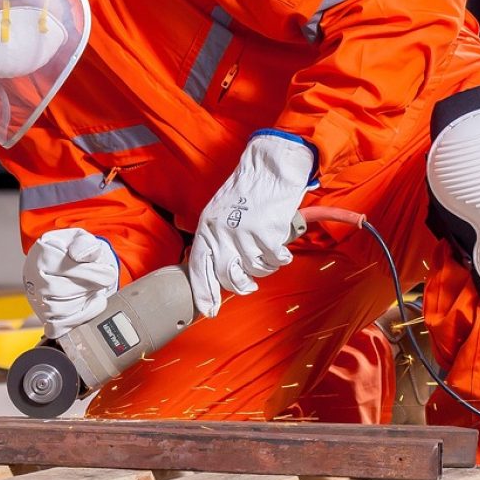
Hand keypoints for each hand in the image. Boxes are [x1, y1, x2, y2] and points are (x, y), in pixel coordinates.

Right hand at [23, 228, 119, 338]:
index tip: (107, 273)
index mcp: (42, 252)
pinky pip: (59, 326)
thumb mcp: (84, 239)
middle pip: (59, 290)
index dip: (89, 272)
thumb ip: (85, 243)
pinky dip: (78, 319)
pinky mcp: (45, 317)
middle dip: (87, 288)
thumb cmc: (78, 253)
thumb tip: (78, 254)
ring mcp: (37, 299)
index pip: (64, 266)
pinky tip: (89, 306)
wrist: (72, 266)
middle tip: (101, 284)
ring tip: (94, 292)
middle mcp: (33, 276)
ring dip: (83, 302)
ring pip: (59, 309)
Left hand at [189, 133, 315, 316]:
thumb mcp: (220, 213)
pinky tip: (280, 248)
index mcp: (206, 228)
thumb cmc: (247, 192)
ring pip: (254, 270)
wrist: (270, 169)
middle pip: (227, 277)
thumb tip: (218, 272)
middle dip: (241, 285)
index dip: (204, 293)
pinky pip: (274, 261)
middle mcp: (221, 232)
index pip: (199, 269)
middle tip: (249, 284)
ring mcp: (243, 234)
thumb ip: (216, 240)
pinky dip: (280, 258)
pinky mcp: (266, 233)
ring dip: (263, 266)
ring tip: (267, 253)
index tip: (209, 310)